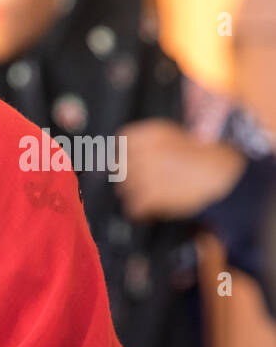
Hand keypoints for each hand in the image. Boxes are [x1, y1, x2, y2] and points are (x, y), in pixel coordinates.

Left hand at [115, 119, 244, 220]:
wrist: (226, 176)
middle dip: (130, 178)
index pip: (121, 142)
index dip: (126, 155)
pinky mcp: (149, 196)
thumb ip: (150, 145)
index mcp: (152, 133)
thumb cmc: (206, 158)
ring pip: (124, 190)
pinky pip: (133, 208)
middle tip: (147, 184)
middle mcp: (144, 151)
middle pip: (119, 168)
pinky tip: (154, 211)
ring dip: (136, 196)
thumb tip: (123, 157)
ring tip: (157, 197)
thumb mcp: (176, 138)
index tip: (133, 163)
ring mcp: (144, 174)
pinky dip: (142, 214)